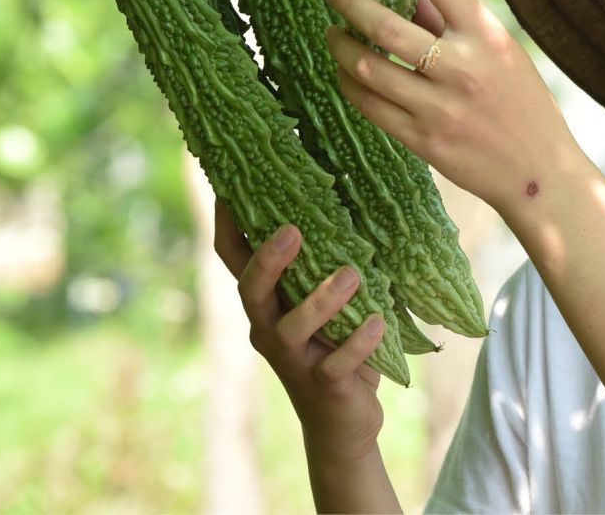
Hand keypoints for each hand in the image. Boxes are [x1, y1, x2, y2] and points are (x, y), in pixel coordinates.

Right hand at [212, 201, 385, 461]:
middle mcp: (269, 328)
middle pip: (251, 292)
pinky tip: (377, 322)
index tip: (231, 184)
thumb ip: (326, 260)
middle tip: (292, 231)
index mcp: (266, 302)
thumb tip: (350, 192)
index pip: (234, 257)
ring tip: (351, 275)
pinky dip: (358, 342)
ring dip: (321, 300)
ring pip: (293, 328)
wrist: (343, 421)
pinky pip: (336, 364)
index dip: (227, 223)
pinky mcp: (324, 385)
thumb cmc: (336, 343)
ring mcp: (293, 359)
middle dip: (268, 260)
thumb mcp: (326, 300)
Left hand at [321, 0, 585, 216]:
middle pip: (387, 27)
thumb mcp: (499, 53)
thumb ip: (453, 24)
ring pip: (369, 68)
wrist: (538, 172)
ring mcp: (439, 107)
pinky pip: (370, 107)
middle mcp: (461, 68)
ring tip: (332, 32)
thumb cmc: (521, 104)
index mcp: (486, 37)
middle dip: (350, 2)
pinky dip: (350, 84)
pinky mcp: (422, 140)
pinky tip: (344, 71)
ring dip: (341, 45)